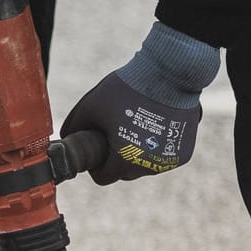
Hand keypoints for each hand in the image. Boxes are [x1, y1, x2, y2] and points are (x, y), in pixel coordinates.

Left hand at [61, 22, 221, 184]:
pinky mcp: (184, 153)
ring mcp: (169, 162)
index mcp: (123, 160)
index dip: (96, 164)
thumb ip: (74, 126)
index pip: (103, 177)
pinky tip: (154, 128)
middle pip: (124, 173)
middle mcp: (149, 167)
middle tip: (117, 133)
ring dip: (138, 155)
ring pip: (145, 167)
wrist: (169, 74)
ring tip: (136, 127)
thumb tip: (65, 138)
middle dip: (117, 158)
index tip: (98, 147)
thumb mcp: (91, 105)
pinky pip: (163, 158)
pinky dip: (157, 149)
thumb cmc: (127, 89)